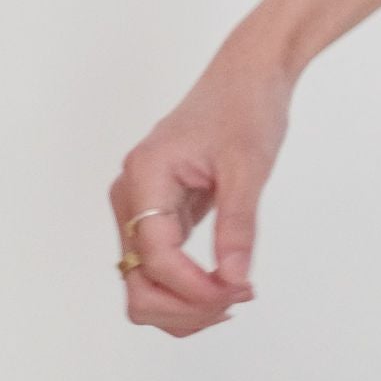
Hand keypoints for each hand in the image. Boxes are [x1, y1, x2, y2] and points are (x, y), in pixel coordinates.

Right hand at [109, 48, 292, 333]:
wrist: (248, 74)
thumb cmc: (246, 107)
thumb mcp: (249, 166)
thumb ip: (238, 225)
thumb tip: (234, 280)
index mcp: (145, 174)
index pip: (155, 256)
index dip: (193, 287)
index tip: (238, 291)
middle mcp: (131, 194)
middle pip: (137, 282)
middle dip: (184, 306)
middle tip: (238, 297)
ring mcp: (139, 206)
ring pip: (144, 284)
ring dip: (185, 305)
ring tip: (236, 294)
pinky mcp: (158, 214)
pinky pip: (161, 268)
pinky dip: (187, 288)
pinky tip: (225, 286)